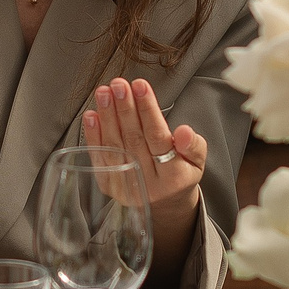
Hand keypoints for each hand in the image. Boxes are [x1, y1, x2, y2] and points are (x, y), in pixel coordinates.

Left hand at [82, 78, 206, 260]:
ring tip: (104, 92)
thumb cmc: (180, 173)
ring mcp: (126, 186)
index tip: (140, 86)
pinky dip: (93, 136)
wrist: (164, 204)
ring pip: (115, 146)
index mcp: (174, 177)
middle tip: (119, 84)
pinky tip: (91, 116)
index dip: (148, 110)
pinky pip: (99, 158)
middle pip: (133, 140)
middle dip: (125, 108)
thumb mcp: (197, 161)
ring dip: (107, 117)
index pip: (158, 137)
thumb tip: (183, 131)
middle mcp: (148, 184)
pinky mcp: (109, 187)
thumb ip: (193, 145)